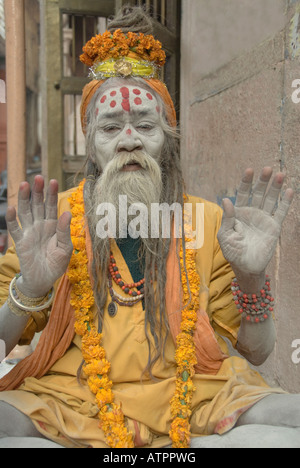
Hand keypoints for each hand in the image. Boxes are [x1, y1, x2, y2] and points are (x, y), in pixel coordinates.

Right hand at [5, 176, 72, 296]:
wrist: (44, 281)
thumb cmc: (57, 264)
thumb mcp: (65, 248)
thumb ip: (64, 231)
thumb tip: (66, 213)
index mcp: (53, 226)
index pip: (51, 206)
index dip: (51, 194)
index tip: (52, 181)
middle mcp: (40, 226)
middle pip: (37, 205)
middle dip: (38, 191)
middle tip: (38, 177)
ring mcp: (29, 232)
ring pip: (25, 212)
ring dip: (24, 199)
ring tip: (25, 185)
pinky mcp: (20, 242)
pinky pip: (15, 229)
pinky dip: (12, 219)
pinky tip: (12, 208)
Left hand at [217, 167, 293, 279]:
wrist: (246, 266)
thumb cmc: (232, 251)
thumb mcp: (225, 235)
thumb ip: (227, 218)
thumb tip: (227, 199)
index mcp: (238, 212)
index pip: (243, 193)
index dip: (246, 182)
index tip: (250, 170)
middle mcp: (252, 212)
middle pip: (259, 192)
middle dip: (263, 181)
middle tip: (268, 169)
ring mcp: (264, 218)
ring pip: (271, 199)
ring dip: (275, 187)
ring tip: (280, 175)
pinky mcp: (274, 226)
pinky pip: (280, 212)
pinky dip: (285, 202)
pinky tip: (289, 191)